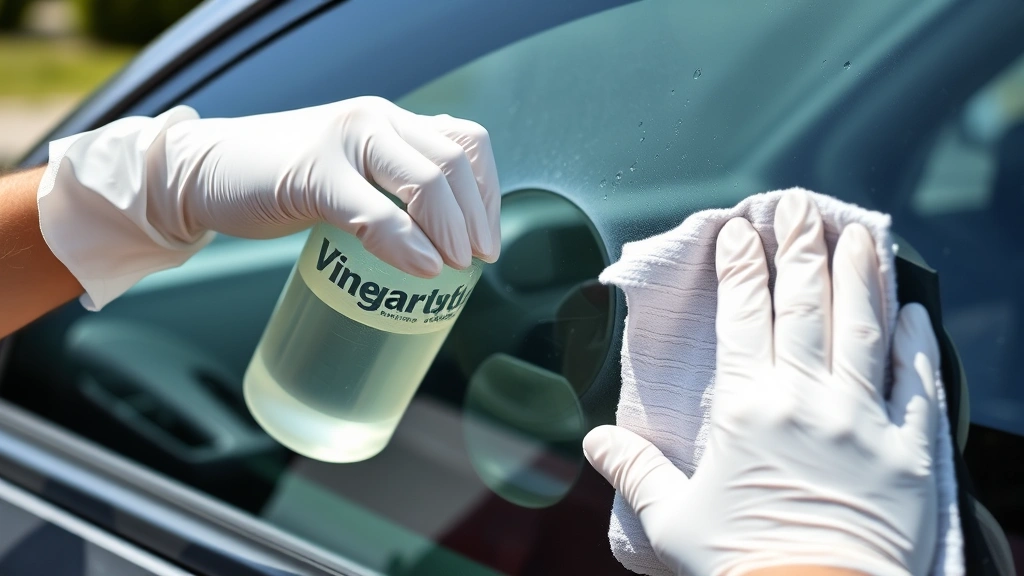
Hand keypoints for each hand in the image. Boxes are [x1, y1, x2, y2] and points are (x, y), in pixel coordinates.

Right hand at [158, 96, 500, 275]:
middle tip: (479, 260)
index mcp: (390, 120)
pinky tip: (422, 268)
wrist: (205, 172)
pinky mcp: (313, 173)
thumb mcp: (351, 173)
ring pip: (424, 180)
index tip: (489, 239)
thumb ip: (390, 185)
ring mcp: (344, 141)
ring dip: (452, 229)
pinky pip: (373, 210)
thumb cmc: (283, 180)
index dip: (488, 193)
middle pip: (452, 162)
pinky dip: (404, 242)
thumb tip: (443, 233)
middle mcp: (375, 119)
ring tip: (457, 265)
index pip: (465, 143)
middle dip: (477, 217)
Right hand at [584, 191, 940, 575]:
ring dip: (859, 275)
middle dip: (800, 249)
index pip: (744, 316)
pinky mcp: (910, 449)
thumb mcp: (673, 520)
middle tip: (800, 208)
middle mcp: (807, 399)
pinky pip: (916, 381)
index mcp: (748, 408)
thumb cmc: (742, 566)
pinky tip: (914, 309)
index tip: (741, 232)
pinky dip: (917, 341)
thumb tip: (591, 443)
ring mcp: (864, 419)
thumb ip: (634, 471)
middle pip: (805, 305)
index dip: (742, 267)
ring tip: (856, 234)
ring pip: (862, 328)